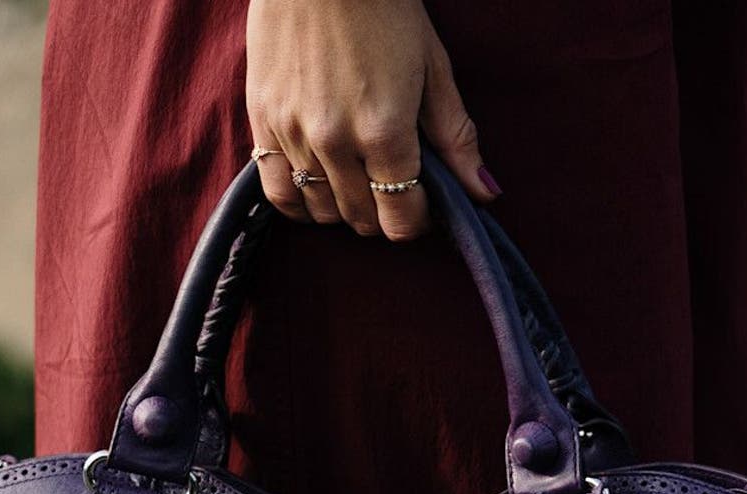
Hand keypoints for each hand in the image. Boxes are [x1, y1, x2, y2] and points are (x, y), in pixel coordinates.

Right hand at [245, 0, 500, 240]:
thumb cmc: (384, 7)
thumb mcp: (432, 68)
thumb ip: (456, 138)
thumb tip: (484, 194)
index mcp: (385, 131)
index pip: (401, 219)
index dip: (417, 220)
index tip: (422, 202)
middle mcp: (336, 142)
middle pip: (362, 219)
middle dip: (384, 213)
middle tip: (392, 184)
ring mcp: (294, 135)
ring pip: (322, 212)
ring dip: (344, 207)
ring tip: (356, 178)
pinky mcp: (263, 122)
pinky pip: (279, 193)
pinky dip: (300, 202)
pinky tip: (317, 187)